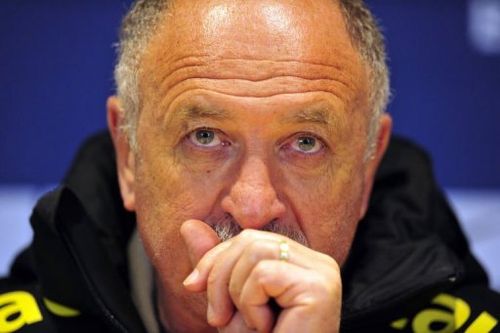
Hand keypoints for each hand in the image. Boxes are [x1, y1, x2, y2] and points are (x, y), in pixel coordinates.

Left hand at [181, 219, 341, 332]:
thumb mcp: (229, 302)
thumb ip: (215, 264)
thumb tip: (188, 225)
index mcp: (300, 262)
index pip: (251, 238)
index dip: (215, 258)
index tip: (191, 286)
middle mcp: (318, 262)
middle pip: (251, 239)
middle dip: (220, 276)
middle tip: (217, 318)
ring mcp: (323, 272)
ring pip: (256, 251)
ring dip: (236, 293)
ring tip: (247, 325)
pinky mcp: (319, 287)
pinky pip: (264, 274)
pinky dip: (250, 304)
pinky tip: (265, 328)